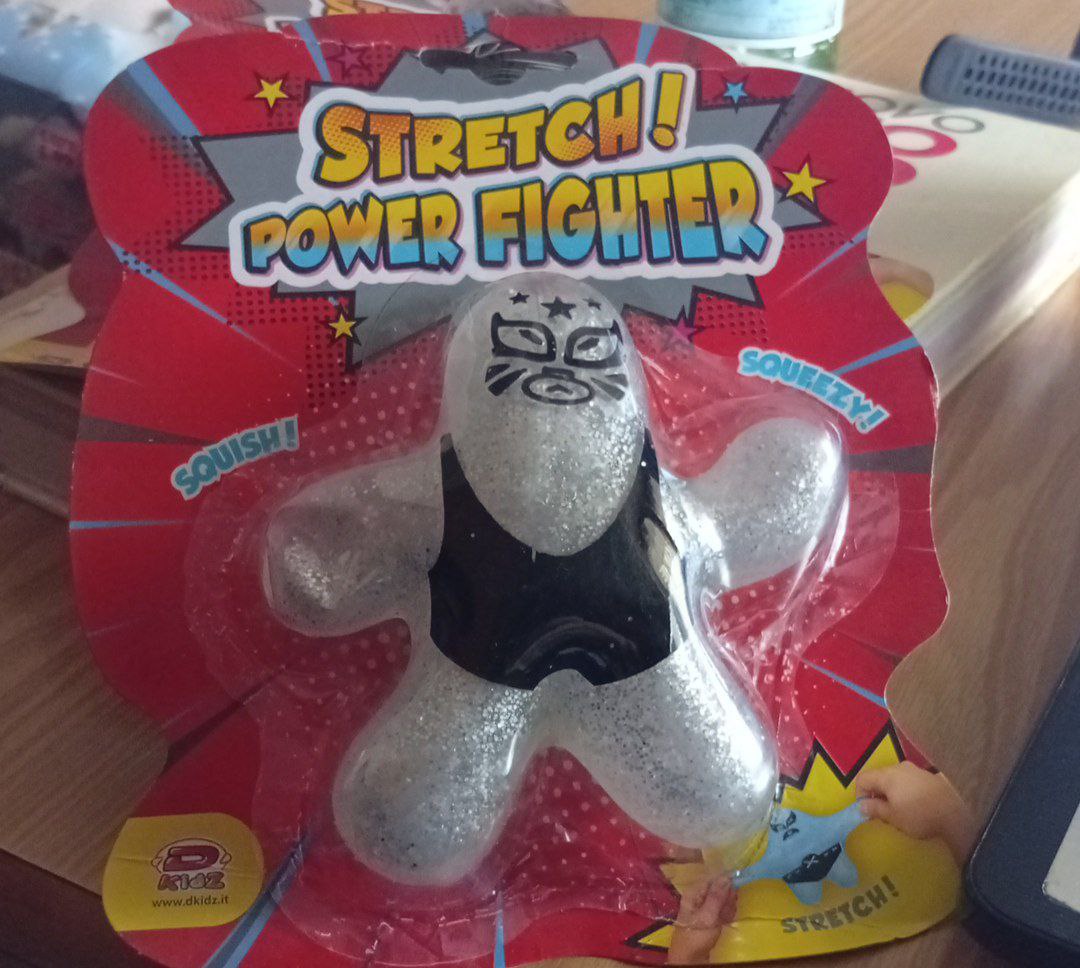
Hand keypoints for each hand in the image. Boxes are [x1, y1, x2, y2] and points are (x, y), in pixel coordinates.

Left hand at [667, 875, 735, 964]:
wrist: (690, 958)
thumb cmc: (696, 936)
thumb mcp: (707, 916)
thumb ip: (717, 896)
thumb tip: (727, 877)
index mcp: (694, 893)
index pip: (712, 878)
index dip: (726, 880)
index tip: (737, 886)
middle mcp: (699, 897)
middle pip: (719, 889)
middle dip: (727, 898)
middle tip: (727, 909)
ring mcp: (705, 908)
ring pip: (723, 900)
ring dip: (728, 908)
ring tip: (724, 918)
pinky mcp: (711, 919)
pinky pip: (723, 911)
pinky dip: (727, 915)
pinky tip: (725, 921)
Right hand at [856, 762, 975, 863]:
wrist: (956, 812)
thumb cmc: (919, 815)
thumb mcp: (893, 817)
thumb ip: (875, 809)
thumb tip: (861, 806)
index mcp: (887, 775)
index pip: (863, 778)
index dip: (859, 794)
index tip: (866, 810)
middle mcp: (899, 767)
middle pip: (879, 776)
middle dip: (876, 793)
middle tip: (881, 812)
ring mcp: (915, 770)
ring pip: (894, 778)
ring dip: (891, 792)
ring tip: (898, 809)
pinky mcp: (928, 776)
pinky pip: (908, 780)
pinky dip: (904, 790)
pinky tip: (914, 804)